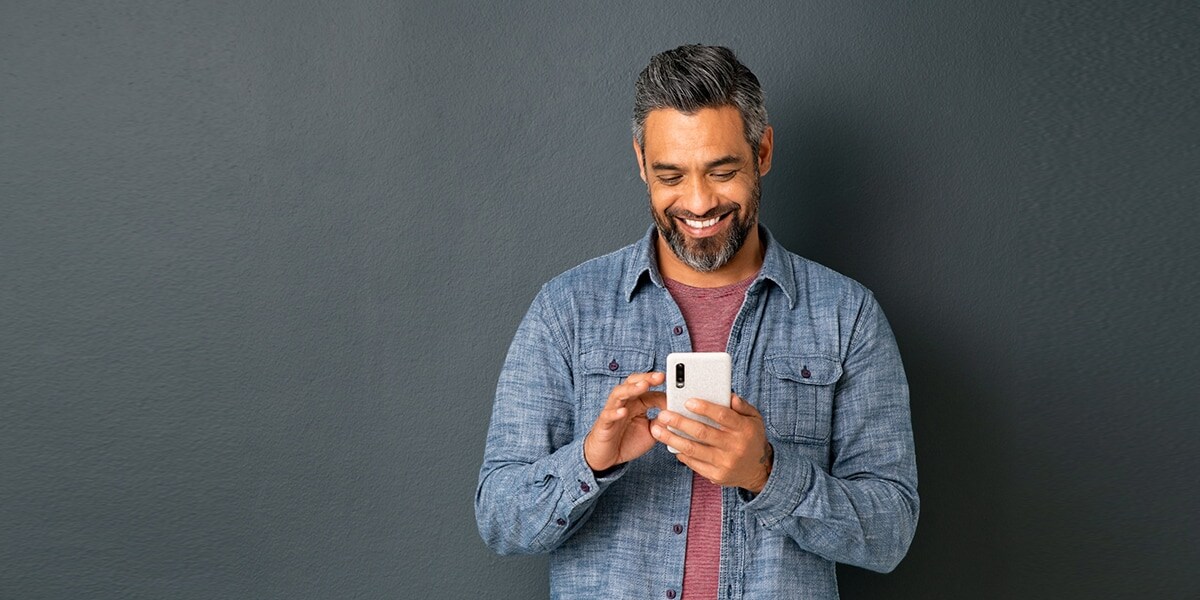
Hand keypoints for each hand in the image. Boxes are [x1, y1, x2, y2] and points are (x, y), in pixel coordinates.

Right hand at [584, 372, 665, 471]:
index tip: (675, 387)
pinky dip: (615, 412)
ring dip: (631, 389)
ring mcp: (613, 411)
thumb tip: (675, 414)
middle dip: (646, 378)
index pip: (648, 389)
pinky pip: (608, 415)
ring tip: (643, 386)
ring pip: (619, 394)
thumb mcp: (651, 432)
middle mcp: (624, 403)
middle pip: (632, 383)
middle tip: (660, 376)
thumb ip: (662, 422)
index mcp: (636, 403)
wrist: (608, 458)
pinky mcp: (604, 424)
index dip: (661, 389)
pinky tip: (623, 411)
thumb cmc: (627, 441)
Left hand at [651, 393, 773, 492]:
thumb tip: (729, 395)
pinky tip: (671, 444)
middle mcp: (734, 447)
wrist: (758, 470)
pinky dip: (681, 453)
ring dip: (672, 439)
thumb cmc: (752, 438)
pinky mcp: (716, 475)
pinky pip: (694, 463)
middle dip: (680, 422)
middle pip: (703, 433)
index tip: (687, 401)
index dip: (705, 408)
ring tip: (657, 429)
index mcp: (744, 429)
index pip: (722, 416)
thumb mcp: (754, 419)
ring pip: (693, 450)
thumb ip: (742, 406)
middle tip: (663, 414)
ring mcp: (725, 463)